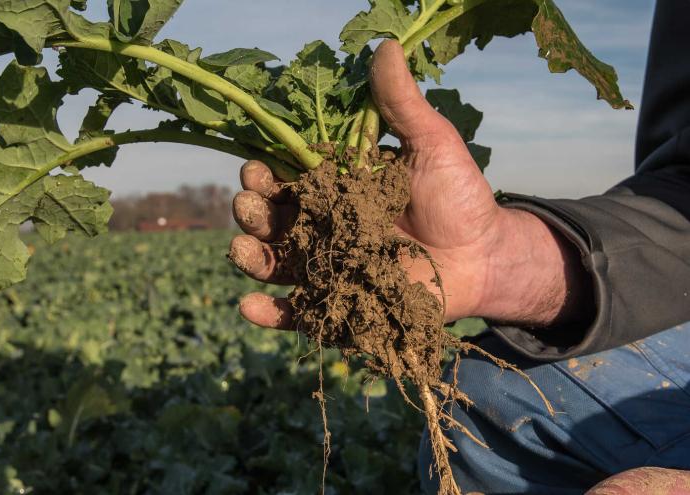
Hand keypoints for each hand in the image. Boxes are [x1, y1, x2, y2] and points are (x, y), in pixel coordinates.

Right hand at [230, 40, 589, 328]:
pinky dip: (268, 313)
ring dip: (249, 256)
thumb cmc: (460, 197)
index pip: (285, 176)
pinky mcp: (338, 308)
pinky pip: (296, 314)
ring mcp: (326, 268)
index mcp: (334, 187)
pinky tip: (249, 306)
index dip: (263, 171)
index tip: (256, 165)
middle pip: (270, 219)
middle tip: (250, 203)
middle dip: (250, 211)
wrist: (486, 255)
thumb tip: (385, 46)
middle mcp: (321, 227)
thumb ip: (402, 105)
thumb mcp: (431, 146)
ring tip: (240, 249)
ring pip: (272, 263)